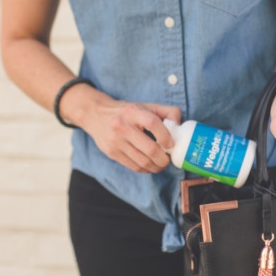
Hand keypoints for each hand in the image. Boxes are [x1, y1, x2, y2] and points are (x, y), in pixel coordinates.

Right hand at [60, 84, 181, 172]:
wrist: (95, 115)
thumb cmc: (126, 111)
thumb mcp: (145, 106)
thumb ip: (167, 112)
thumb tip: (180, 125)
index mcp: (133, 112)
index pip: (152, 123)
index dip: (165, 136)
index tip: (171, 144)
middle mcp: (122, 126)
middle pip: (149, 149)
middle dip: (163, 158)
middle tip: (168, 159)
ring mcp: (115, 141)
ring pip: (142, 161)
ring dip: (156, 166)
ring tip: (161, 164)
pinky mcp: (111, 153)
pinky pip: (133, 166)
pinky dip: (145, 169)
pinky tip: (150, 165)